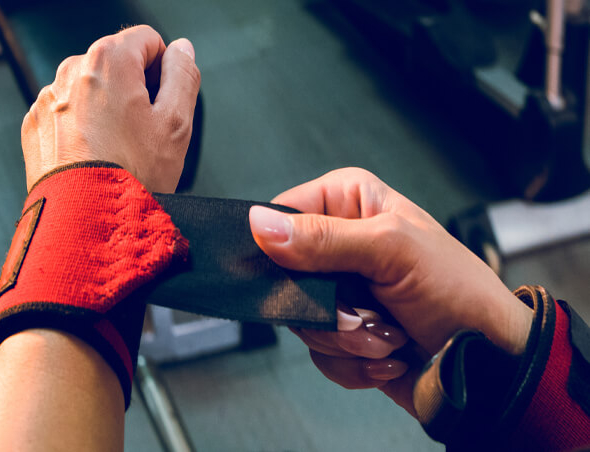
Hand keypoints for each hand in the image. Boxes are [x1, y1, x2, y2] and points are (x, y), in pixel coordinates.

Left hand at [21, 25, 200, 192]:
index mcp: (109, 62)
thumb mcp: (177, 124)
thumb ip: (183, 75)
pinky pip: (69, 115)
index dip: (165, 68)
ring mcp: (49, 99)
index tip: (165, 99)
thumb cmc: (130, 176)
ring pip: (92, 91)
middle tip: (147, 131)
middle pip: (117, 64)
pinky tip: (98, 156)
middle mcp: (72, 72)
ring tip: (121, 150)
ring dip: (109, 110)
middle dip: (136, 90)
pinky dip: (84, 129)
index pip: (147, 40)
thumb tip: (182, 51)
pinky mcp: (36, 125)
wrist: (86, 221)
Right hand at [249, 168, 532, 411]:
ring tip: (388, 336)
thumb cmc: (460, 291)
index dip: (281, 249)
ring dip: (346, 340)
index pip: (283, 215)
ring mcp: (340, 291)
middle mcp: (340, 244)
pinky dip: (353, 362)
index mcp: (350, 203)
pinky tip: (387, 355)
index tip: (306, 277)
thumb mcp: (393, 250)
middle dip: (327, 309)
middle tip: (364, 314)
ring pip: (300, 321)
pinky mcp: (342, 332)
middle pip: (285, 276)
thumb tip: (261, 225)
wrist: (486, 361)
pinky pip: (317, 352)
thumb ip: (325, 238)